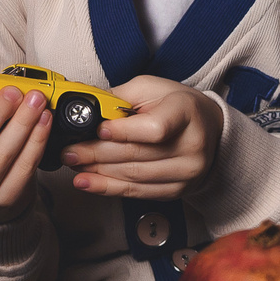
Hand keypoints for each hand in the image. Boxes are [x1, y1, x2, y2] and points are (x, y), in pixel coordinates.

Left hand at [62, 75, 224, 199]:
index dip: (123, 132)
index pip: (154, 129)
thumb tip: (83, 109)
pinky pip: (137, 192)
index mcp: (187, 113)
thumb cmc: (176, 105)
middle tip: (70, 152)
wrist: (209, 129)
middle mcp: (192, 145)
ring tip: (75, 165)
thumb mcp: (151, 88)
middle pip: (137, 155)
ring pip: (133, 176)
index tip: (97, 130)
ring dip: (98, 172)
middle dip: (96, 154)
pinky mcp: (177, 190)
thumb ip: (118, 98)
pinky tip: (89, 182)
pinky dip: (108, 188)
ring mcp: (186, 171)